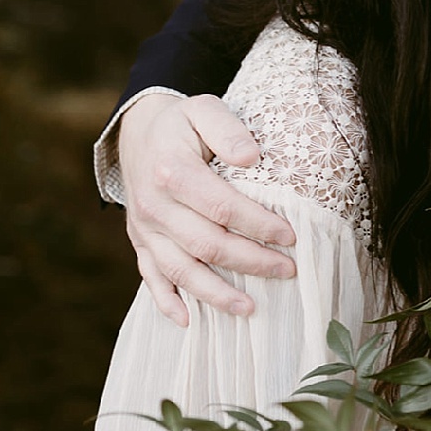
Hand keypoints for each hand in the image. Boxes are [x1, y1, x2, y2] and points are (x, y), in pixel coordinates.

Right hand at [118, 92, 295, 325]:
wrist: (139, 133)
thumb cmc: (183, 124)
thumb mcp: (204, 109)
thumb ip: (227, 129)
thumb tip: (251, 157)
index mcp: (172, 171)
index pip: (222, 207)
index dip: (258, 225)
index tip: (291, 237)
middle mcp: (154, 205)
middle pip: (206, 244)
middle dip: (251, 262)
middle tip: (288, 271)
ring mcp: (145, 228)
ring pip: (180, 270)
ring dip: (215, 293)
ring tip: (250, 309)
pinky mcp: (140, 242)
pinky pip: (151, 277)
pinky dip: (167, 302)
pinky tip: (190, 321)